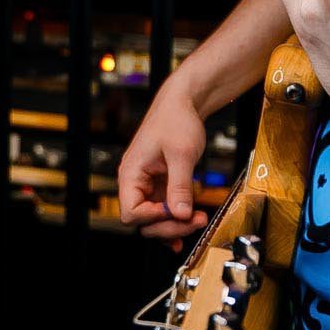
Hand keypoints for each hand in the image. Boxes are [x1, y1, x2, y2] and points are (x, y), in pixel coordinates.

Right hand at [117, 80, 211, 253]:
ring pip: (155, 219)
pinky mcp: (161, 185)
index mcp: (131, 174)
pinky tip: (187, 226)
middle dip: (169, 225)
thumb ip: (179, 186)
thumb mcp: (181, 154)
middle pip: (143, 221)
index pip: (131, 212)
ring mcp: (148, 185)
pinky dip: (175, 220)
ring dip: (175, 224)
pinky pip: (164, 210)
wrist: (182, 104)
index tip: (177, 212)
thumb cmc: (176, 120)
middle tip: (196, 220)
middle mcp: (135, 183)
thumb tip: (181, 215)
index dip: (154, 218)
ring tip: (198, 219)